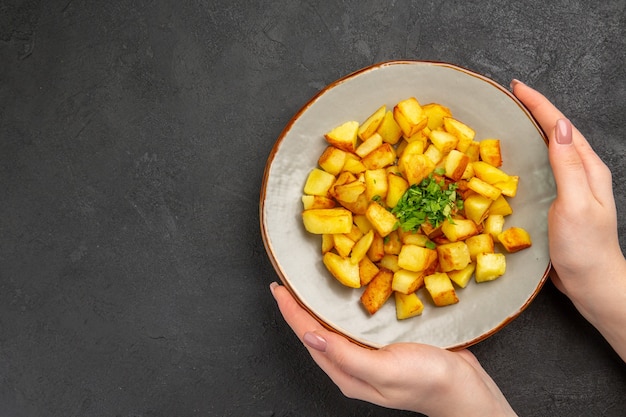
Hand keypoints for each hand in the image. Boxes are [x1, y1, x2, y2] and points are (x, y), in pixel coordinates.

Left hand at [270, 282, 516, 416]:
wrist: (464, 388)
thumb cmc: (426, 381)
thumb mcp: (384, 369)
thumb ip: (346, 355)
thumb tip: (310, 336)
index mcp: (346, 373)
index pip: (309, 336)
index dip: (291, 312)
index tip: (278, 288)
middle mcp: (352, 364)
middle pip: (316, 330)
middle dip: (299, 307)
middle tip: (289, 281)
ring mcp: (368, 354)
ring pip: (334, 325)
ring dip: (319, 305)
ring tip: (308, 284)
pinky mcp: (384, 343)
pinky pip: (356, 322)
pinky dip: (344, 305)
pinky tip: (346, 293)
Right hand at [512, 80, 625, 359]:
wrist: (591, 282)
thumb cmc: (584, 247)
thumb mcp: (576, 204)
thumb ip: (569, 167)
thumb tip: (560, 128)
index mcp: (588, 169)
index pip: (562, 127)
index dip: (540, 105)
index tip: (517, 87)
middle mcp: (581, 173)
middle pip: (557, 132)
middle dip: (535, 110)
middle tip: (510, 98)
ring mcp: (570, 188)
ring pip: (550, 149)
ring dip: (531, 130)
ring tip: (510, 119)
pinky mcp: (558, 202)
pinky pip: (542, 168)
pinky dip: (529, 155)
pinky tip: (515, 159)